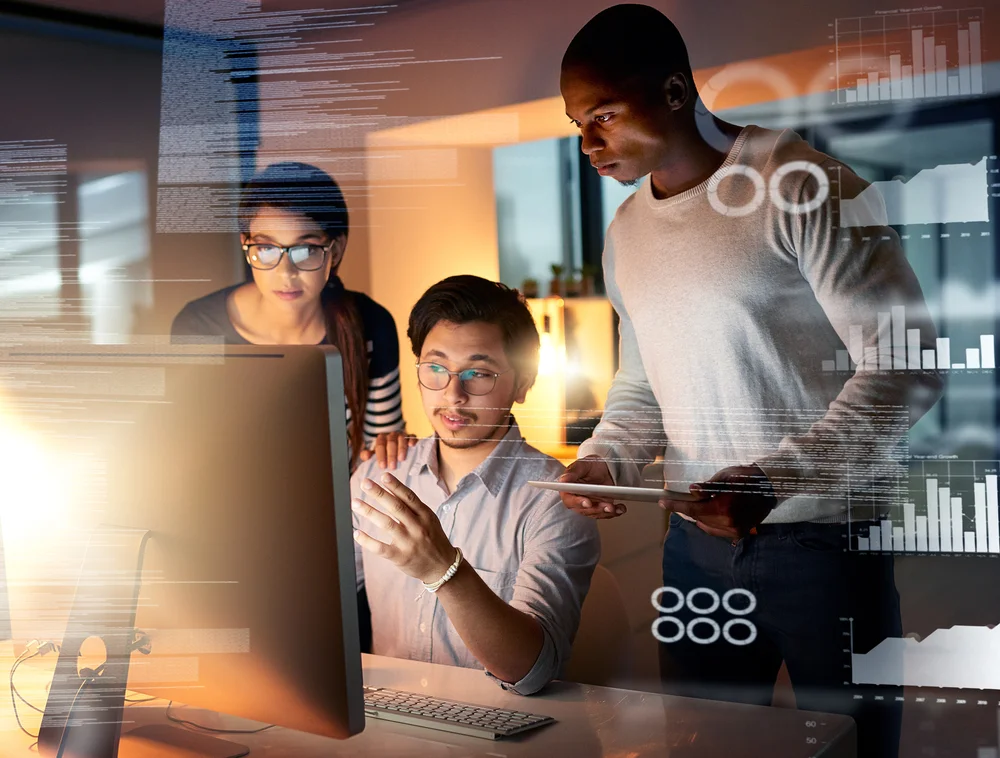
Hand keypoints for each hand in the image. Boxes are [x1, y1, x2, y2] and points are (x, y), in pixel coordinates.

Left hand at [352, 473, 456, 583]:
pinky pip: (381, 548)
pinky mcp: (400, 557)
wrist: (443, 567)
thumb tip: (391, 489)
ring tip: (355, 503)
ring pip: (386, 524)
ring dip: (369, 512)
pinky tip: (357, 533)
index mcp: (425, 515)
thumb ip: (413, 507)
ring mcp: (409, 542)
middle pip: (396, 507)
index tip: (383, 475)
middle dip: (379, 493)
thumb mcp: (430, 520)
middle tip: (365, 483)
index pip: (409, 497)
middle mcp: (418, 527)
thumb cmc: (433, 539)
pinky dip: (368, 541)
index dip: (395, 486)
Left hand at [358, 431, 416, 469]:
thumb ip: (366, 455)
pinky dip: (412, 440)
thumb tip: (366, 456)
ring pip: (401, 439)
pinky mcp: (411, 436)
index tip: (382, 466)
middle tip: (392, 467)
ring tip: (401, 459)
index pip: (380, 445)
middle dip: (391, 455)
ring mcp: (402, 435)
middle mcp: (391, 435)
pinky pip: (412, 436)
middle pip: (391, 442)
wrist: (396, 448)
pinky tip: (412, 446)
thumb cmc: (384, 453)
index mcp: (381, 438)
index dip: (381, 456)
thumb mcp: (374, 454)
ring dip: (401, 449)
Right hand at [557, 455, 625, 519]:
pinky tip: (620, 509)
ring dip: (605, 512)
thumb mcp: (581, 465)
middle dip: (596, 509)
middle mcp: (578, 500)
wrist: (604, 467)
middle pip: (584, 510)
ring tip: (613, 508)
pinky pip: (607, 513)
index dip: (577, 502)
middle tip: (606, 506)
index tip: (587, 502)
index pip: (569, 500)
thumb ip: (572, 472)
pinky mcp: (601, 506)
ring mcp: (591, 504)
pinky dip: (614, 512)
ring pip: (596, 513)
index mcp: (569, 491)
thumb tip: (563, 480)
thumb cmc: (590, 465)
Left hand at [660, 464, 776, 540]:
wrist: (771, 488)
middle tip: (679, 500)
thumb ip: (707, 487)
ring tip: (699, 504)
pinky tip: (709, 512)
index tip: (662, 502)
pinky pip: (716, 530)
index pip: (693, 510)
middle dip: (688, 509)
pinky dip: (709, 522)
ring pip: (706, 526)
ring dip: (699, 516)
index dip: (676, 506)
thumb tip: (692, 491)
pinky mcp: (739, 533)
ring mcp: (735, 530)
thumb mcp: (726, 476)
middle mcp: (728, 523)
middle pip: (698, 518)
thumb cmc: (747, 477)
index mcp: (724, 508)